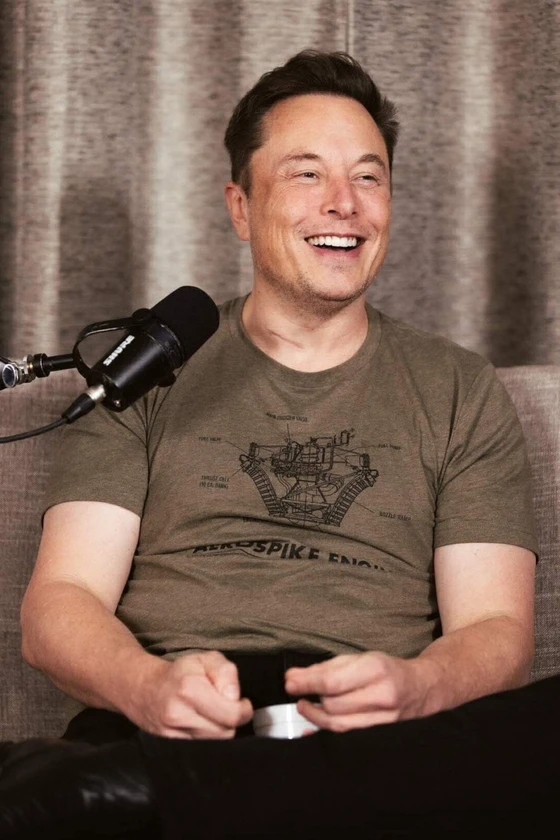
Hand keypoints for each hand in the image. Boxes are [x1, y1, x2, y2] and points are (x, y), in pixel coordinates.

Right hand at [132, 651, 252, 738]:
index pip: (232, 715)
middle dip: (232, 720)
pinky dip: (207, 739)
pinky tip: (202, 725)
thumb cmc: (180, 673)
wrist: (145, 688)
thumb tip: (234, 697)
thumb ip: (226, 673)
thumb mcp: (206, 659)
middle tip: (226, 707)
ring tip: (212, 715)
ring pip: (215, 744)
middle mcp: (179, 715)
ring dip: (220, 730)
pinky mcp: (169, 746)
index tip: (242, 703)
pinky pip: (200, 750)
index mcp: (190, 689)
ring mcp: (172, 734)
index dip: (244, 710)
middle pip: (226, 732)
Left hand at [285, 651, 422, 732]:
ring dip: (315, 714)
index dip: (307, 683)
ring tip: (304, 704)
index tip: (289, 682)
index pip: (333, 681)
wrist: (421, 688)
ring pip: (338, 723)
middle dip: (311, 697)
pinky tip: (316, 718)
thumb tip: (294, 676)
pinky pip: (347, 733)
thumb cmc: (387, 669)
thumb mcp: (360, 658)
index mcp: (375, 669)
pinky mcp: (381, 733)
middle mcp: (382, 695)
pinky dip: (328, 726)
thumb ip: (327, 667)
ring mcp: (384, 718)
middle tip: (297, 690)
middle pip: (333, 704)